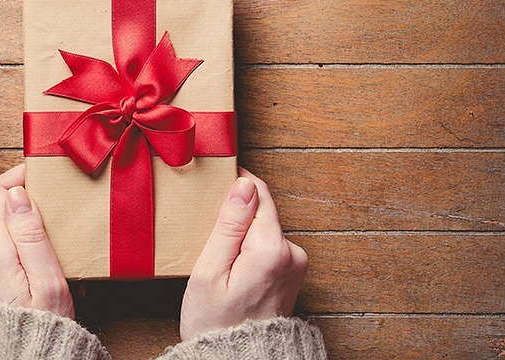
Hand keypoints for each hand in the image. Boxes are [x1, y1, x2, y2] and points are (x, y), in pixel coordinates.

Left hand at [0, 164, 74, 318]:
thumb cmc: (40, 329)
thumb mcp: (48, 281)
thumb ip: (31, 234)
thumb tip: (18, 193)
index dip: (17, 176)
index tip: (37, 172)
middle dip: (23, 211)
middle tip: (53, 218)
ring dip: (18, 237)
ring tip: (46, 255)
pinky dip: (10, 257)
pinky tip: (29, 275)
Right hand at [179, 167, 308, 340]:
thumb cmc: (216, 323)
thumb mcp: (210, 271)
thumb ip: (228, 225)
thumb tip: (244, 186)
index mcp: (272, 250)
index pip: (259, 194)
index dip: (236, 184)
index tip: (216, 181)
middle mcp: (293, 254)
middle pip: (261, 212)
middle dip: (235, 216)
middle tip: (209, 236)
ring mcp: (296, 266)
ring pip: (263, 229)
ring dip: (241, 235)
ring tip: (219, 259)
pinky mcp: (291, 274)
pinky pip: (268, 246)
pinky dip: (249, 250)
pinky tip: (231, 269)